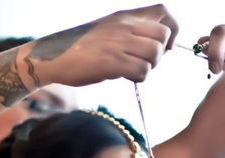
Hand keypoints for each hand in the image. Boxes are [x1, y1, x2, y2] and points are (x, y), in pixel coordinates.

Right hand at [31, 4, 178, 86]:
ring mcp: (118, 43)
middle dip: (160, 53)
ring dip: (149, 66)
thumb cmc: (81, 47)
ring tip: (132, 69)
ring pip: (155, 54)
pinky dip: (138, 77)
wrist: (52, 56)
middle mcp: (124, 26)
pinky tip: (124, 75)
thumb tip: (156, 44)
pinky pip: (142, 70)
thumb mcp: (109, 29)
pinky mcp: (112, 62)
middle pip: (163, 35)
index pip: (163, 13)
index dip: (171, 30)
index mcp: (124, 17)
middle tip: (144, 61)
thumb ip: (131, 31)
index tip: (164, 45)